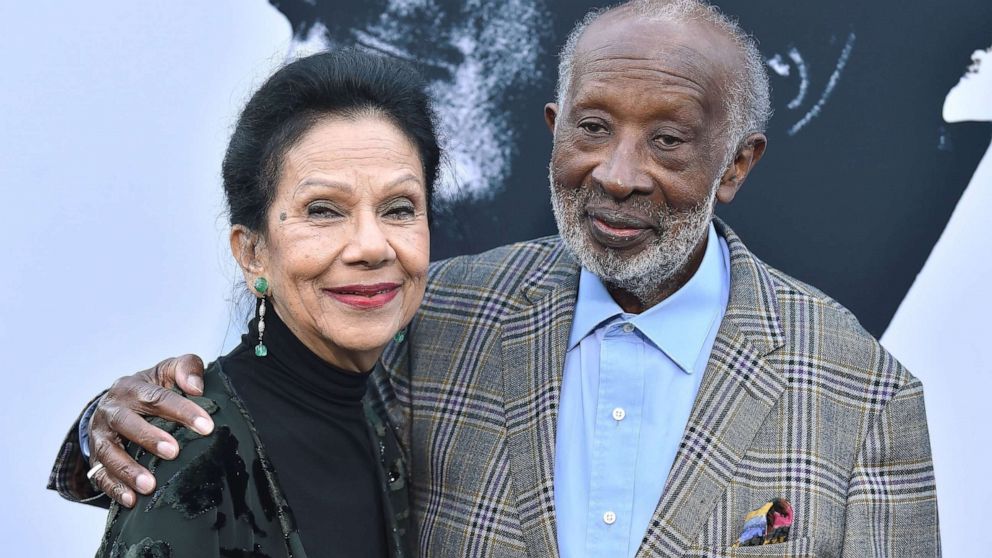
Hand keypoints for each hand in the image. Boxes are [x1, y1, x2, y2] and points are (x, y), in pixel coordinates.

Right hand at [87, 354, 212, 507]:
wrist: (117, 403)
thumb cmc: (151, 389)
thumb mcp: (168, 371)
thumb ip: (186, 368)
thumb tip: (197, 387)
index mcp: (132, 387)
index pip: (157, 398)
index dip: (182, 411)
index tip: (207, 426)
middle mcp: (112, 409)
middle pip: (127, 423)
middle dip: (149, 438)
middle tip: (174, 452)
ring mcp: (100, 434)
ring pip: (108, 452)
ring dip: (128, 470)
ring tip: (150, 485)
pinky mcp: (95, 457)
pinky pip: (99, 474)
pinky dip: (114, 488)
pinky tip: (131, 500)